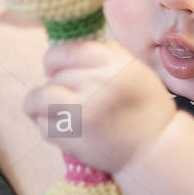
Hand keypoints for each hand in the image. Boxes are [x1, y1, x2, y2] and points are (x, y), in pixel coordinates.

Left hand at [23, 39, 176, 174]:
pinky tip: (64, 128)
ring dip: (41, 104)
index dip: (54, 60)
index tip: (56, 69)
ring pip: (38, 97)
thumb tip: (67, 46)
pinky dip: (47, 125)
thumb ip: (103, 54)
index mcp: (112, 63)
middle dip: (57, 85)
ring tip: (55, 110)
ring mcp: (80, 111)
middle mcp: (95, 83)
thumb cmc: (146, 106)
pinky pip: (42, 124)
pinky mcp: (71, 137)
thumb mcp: (134, 68)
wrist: (155, 149)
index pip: (63, 50)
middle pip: (53, 76)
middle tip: (70, 96)